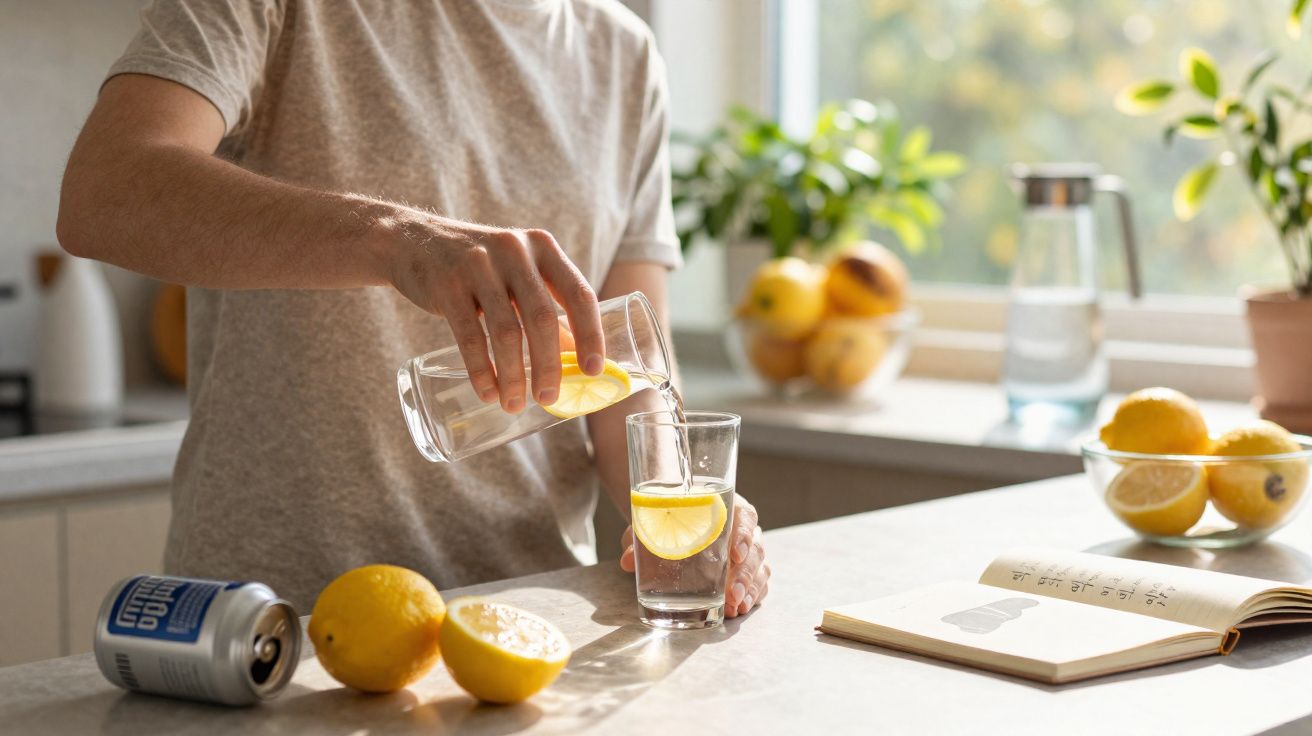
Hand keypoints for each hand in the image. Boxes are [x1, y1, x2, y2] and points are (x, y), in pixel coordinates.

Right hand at [384, 211, 604, 412]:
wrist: (412, 240)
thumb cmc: (479, 267)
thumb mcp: (516, 273)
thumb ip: (543, 307)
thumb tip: (573, 357)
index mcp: (542, 247)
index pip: (579, 294)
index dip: (590, 335)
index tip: (593, 371)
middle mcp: (514, 251)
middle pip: (542, 318)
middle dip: (549, 365)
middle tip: (548, 398)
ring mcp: (479, 266)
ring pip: (506, 332)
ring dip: (513, 376)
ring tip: (514, 404)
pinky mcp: (447, 285)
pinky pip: (470, 337)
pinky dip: (481, 371)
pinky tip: (488, 392)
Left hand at [619, 495, 770, 618]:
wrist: (674, 521)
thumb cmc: (667, 519)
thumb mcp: (651, 524)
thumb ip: (639, 537)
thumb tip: (626, 560)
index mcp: (725, 506)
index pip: (745, 514)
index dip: (744, 533)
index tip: (735, 554)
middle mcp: (741, 527)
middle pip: (755, 547)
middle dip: (745, 574)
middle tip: (732, 595)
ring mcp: (748, 549)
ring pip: (759, 567)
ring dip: (750, 588)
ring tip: (735, 608)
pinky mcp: (747, 569)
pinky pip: (758, 581)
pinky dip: (753, 595)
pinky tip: (741, 608)